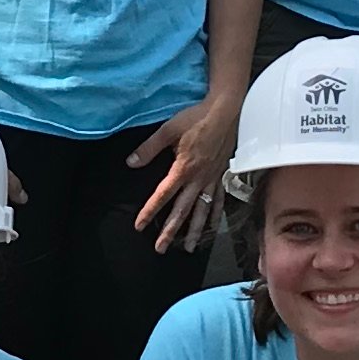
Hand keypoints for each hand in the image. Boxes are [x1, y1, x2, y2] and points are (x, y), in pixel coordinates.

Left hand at [129, 93, 236, 252]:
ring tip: (189, 248)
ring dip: (195, 231)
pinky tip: (212, 227)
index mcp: (183, 168)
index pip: (163, 195)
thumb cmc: (196, 118)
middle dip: (171, 231)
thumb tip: (131, 163)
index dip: (149, 211)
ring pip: (203, 211)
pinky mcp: (222, 175)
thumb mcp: (168, 130)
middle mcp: (198, 179)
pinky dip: (215, 215)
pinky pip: (219, 200)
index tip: (139, 226)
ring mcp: (212, 179)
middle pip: (182, 210)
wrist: (227, 111)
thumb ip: (149, 148)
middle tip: (161, 248)